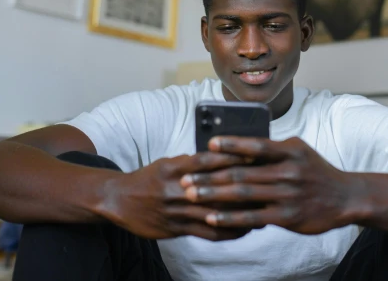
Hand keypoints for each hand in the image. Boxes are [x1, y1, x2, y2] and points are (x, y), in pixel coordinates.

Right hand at [98, 152, 257, 240]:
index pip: (208, 161)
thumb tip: (222, 155)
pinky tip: (243, 229)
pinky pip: (207, 232)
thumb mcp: (167, 163)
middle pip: (215, 188)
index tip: (255, 154)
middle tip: (267, 185)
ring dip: (240, 213)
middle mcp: (176, 189)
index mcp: (175, 168)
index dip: (232, 158)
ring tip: (263, 212)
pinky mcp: (176, 229)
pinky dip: (227, 231)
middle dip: (243, 187)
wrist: (120, 200)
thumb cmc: (149, 178)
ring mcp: (177, 211)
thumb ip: (192, 162)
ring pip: (214, 212)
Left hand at [180, 137, 358, 234]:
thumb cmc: (316, 172)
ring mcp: (287, 194)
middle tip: (185, 178)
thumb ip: (273, 149)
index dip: (231, 144)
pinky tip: (211, 217)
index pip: (256, 145)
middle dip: (209, 175)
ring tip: (191, 195)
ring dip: (213, 195)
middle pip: (241, 171)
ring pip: (243, 194)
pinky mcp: (287, 217)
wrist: (346, 197)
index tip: (209, 145)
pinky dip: (229, 217)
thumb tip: (240, 146)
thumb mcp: (300, 151)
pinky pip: (252, 217)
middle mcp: (288, 171)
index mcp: (290, 150)